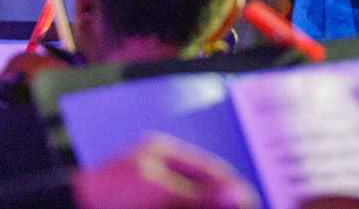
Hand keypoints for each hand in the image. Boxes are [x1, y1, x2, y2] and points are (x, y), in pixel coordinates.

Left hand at [71, 134, 259, 208]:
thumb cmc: (108, 195)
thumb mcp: (160, 193)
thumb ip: (201, 197)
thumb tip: (240, 195)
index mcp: (163, 155)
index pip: (210, 171)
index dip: (232, 190)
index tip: (250, 202)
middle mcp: (159, 175)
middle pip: (202, 193)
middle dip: (218, 203)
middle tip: (240, 208)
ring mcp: (151, 197)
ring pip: (189, 202)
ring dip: (207, 205)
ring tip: (228, 207)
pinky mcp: (146, 205)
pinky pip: (175, 206)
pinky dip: (189, 206)